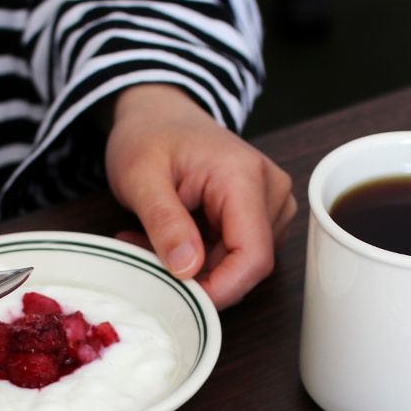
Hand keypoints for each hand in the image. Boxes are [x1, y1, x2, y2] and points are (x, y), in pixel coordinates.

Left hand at [103, 84, 296, 309]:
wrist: (159, 113)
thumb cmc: (149, 135)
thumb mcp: (139, 175)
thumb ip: (164, 222)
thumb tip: (188, 269)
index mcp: (245, 177)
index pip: (253, 256)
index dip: (221, 289)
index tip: (180, 296)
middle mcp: (270, 192)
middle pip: (247, 266)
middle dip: (198, 276)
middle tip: (145, 253)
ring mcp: (271, 206)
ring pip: (240, 267)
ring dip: (196, 268)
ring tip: (154, 239)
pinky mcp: (261, 217)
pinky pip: (235, 257)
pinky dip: (201, 259)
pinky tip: (173, 238)